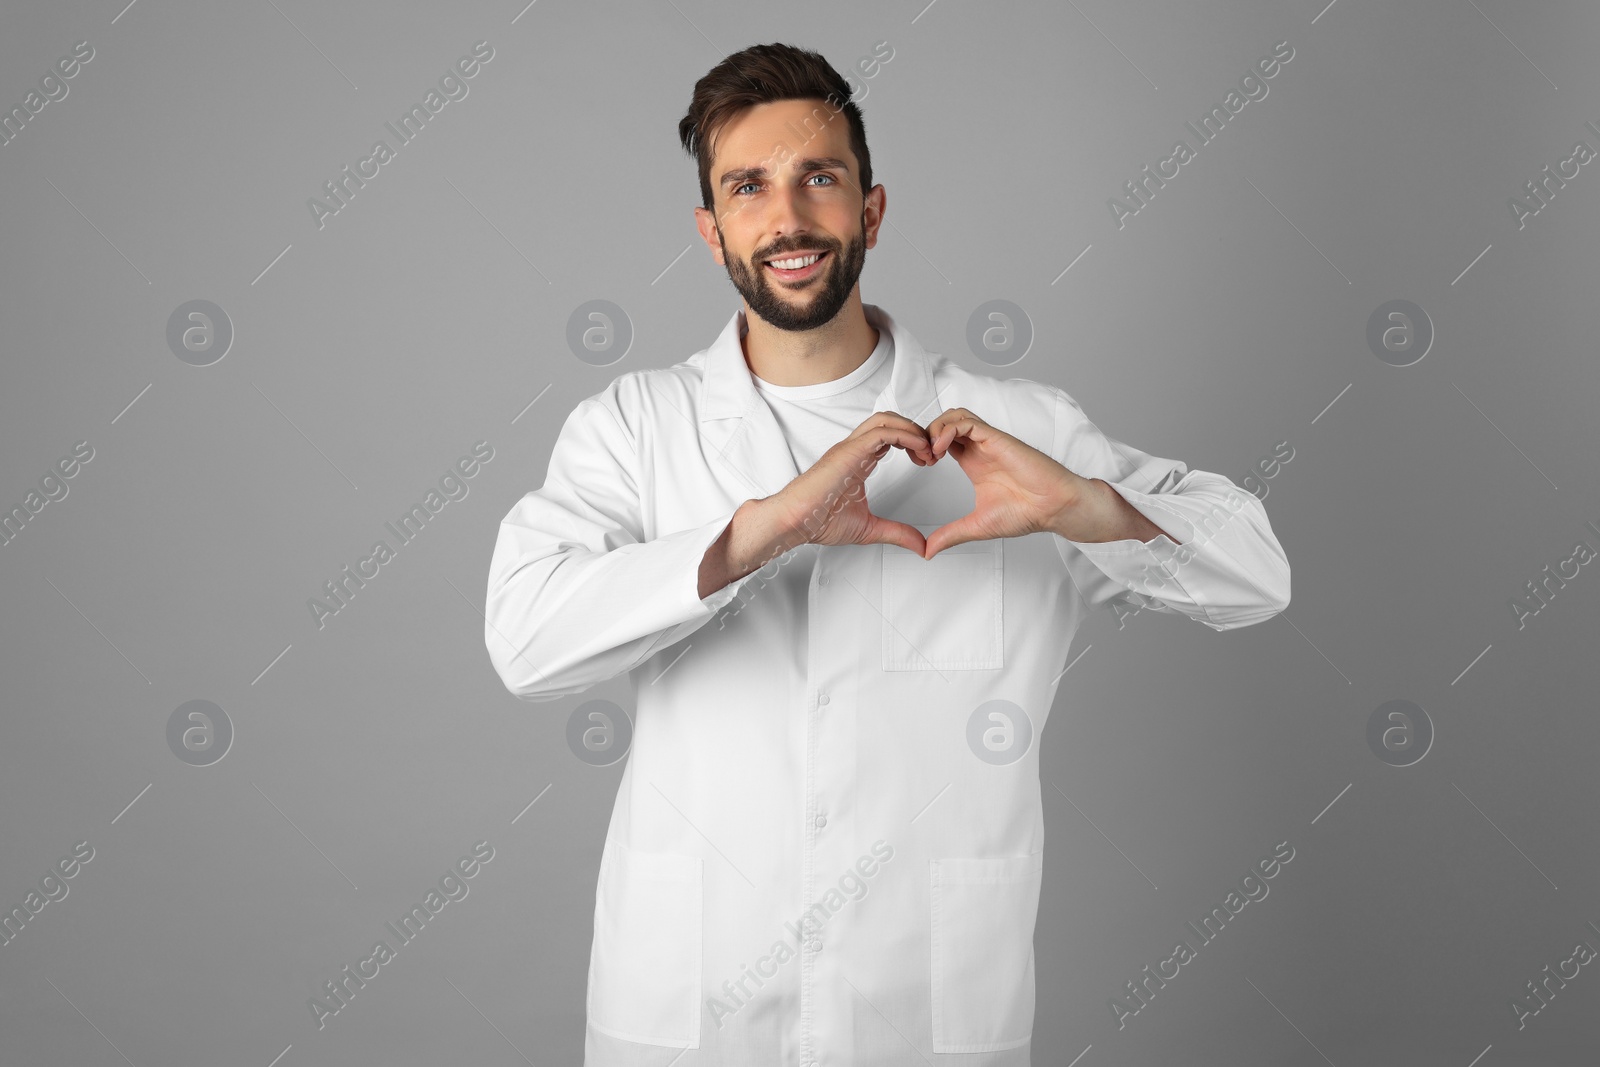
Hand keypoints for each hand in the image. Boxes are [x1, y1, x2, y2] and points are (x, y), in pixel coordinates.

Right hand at [769, 411, 937, 556]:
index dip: (913, 443)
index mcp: (858, 460)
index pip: (890, 437)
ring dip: (912, 430)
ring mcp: (851, 447)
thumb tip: (920, 546)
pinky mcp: (848, 451)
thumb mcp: (870, 529)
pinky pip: (881, 431)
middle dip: (916, 432)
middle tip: (933, 453)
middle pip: (890, 421)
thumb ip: (897, 533)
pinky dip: (904, 435)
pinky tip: (918, 450)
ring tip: (927, 450)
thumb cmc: (818, 521)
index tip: (928, 460)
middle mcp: (854, 449)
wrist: (795, 521)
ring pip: (886, 419)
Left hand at [920, 407, 1090, 558]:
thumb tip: (928, 551)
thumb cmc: (1025, 513)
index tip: (918, 464)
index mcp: (973, 462)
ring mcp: (988, 441)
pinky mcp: (997, 438)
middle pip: (945, 423)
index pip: (942, 440)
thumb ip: (950, 535)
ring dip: (935, 429)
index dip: (924, 446)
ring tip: (930, 453)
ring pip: (954, 416)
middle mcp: (979, 448)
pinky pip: (967, 422)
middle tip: (919, 457)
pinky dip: (948, 430)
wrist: (1053, 507)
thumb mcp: (976, 526)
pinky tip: (940, 450)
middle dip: (925, 434)